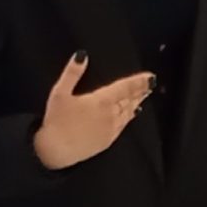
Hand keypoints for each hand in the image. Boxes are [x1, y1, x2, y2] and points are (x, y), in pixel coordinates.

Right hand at [32, 53, 154, 169]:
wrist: (56, 151)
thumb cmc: (57, 120)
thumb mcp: (60, 92)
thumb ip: (72, 72)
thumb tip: (82, 55)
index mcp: (102, 100)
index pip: (125, 88)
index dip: (139, 81)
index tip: (150, 77)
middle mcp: (110, 114)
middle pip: (129, 100)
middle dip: (140, 92)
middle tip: (150, 85)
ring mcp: (110, 129)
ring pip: (128, 113)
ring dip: (136, 104)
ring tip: (142, 97)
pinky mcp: (107, 141)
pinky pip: (123, 126)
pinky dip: (129, 118)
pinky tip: (131, 116)